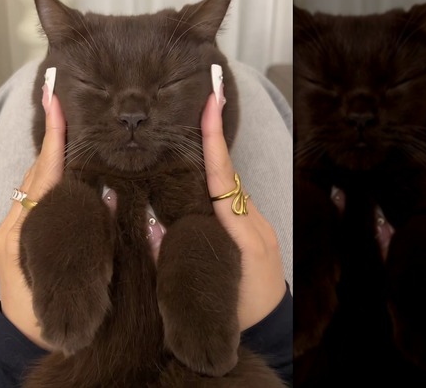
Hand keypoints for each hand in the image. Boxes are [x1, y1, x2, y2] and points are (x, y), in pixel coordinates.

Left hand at [0, 91, 64, 349]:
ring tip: (71, 127)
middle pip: (38, 172)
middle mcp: (17, 220)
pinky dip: (51, 177)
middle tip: (67, 105)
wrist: (22, 338)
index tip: (55, 103)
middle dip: (53, 140)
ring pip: (37, 182)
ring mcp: (15, 225)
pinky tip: (68, 167)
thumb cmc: (43, 309)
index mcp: (24, 227)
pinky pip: (36, 197)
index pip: (43, 174)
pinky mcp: (18, 232)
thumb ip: (84, 236)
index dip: (53, 140)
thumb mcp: (62, 273)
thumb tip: (111, 197)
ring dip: (52, 156)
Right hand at [201, 91, 287, 329]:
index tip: (210, 106)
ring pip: (226, 184)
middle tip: (199, 99)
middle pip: (224, 171)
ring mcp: (255, 221)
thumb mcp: (215, 281)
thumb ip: (185, 255)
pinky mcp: (254, 227)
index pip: (222, 177)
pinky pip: (230, 197)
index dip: (214, 143)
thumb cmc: (241, 308)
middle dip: (210, 137)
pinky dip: (214, 180)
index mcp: (239, 228)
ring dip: (209, 157)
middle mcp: (249, 219)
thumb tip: (153, 229)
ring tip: (189, 124)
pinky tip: (194, 170)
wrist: (272, 327)